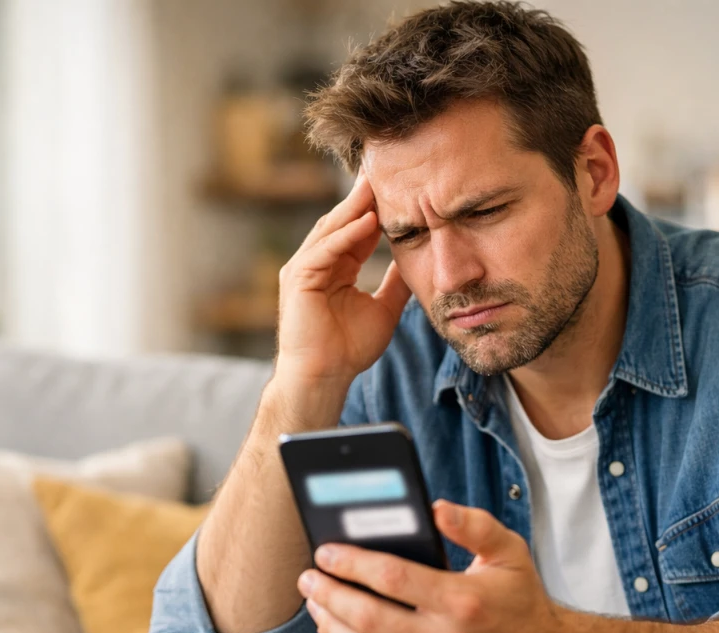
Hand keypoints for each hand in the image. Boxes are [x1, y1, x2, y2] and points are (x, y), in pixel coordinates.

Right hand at [275, 173, 410, 387]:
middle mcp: (317, 262)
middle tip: (388, 169)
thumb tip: (419, 262)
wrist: (324, 377)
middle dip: (364, 197)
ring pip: (332, 229)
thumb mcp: (384, 309)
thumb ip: (396, 284)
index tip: (402, 186)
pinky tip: (367, 221)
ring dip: (356, 207)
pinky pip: (324, 249)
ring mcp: (304, 268)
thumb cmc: (348, 350)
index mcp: (335, 267)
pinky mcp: (299, 278)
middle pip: (343, 221)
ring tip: (378, 184)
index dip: (378, 209)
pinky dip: (345, 235)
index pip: (358, 229)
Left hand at [297, 500, 572, 632]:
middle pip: (368, 617)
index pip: (391, 578)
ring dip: (332, 626)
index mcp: (462, 601)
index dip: (350, 563)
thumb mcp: (510, 551)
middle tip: (308, 578)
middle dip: (329, 595)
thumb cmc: (523, 600)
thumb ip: (473, 525)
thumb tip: (435, 507)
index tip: (325, 551)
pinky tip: (341, 632)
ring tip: (316, 604)